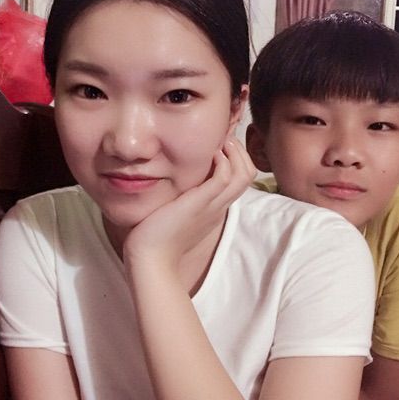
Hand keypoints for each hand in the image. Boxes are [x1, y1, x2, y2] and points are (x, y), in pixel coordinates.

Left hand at [123, 136, 255, 275]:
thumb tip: (171, 182)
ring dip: (235, 153)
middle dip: (240, 151)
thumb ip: (179, 198)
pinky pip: (224, 178)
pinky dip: (223, 162)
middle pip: (248, 174)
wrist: (150, 260)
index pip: (240, 179)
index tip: (221, 145)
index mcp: (214, 209)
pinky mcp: (200, 204)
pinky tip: (211, 154)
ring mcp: (212, 206)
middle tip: (224, 139)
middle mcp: (218, 206)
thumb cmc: (155, 238)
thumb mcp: (174, 212)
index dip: (236, 159)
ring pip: (243, 175)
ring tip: (222, 142)